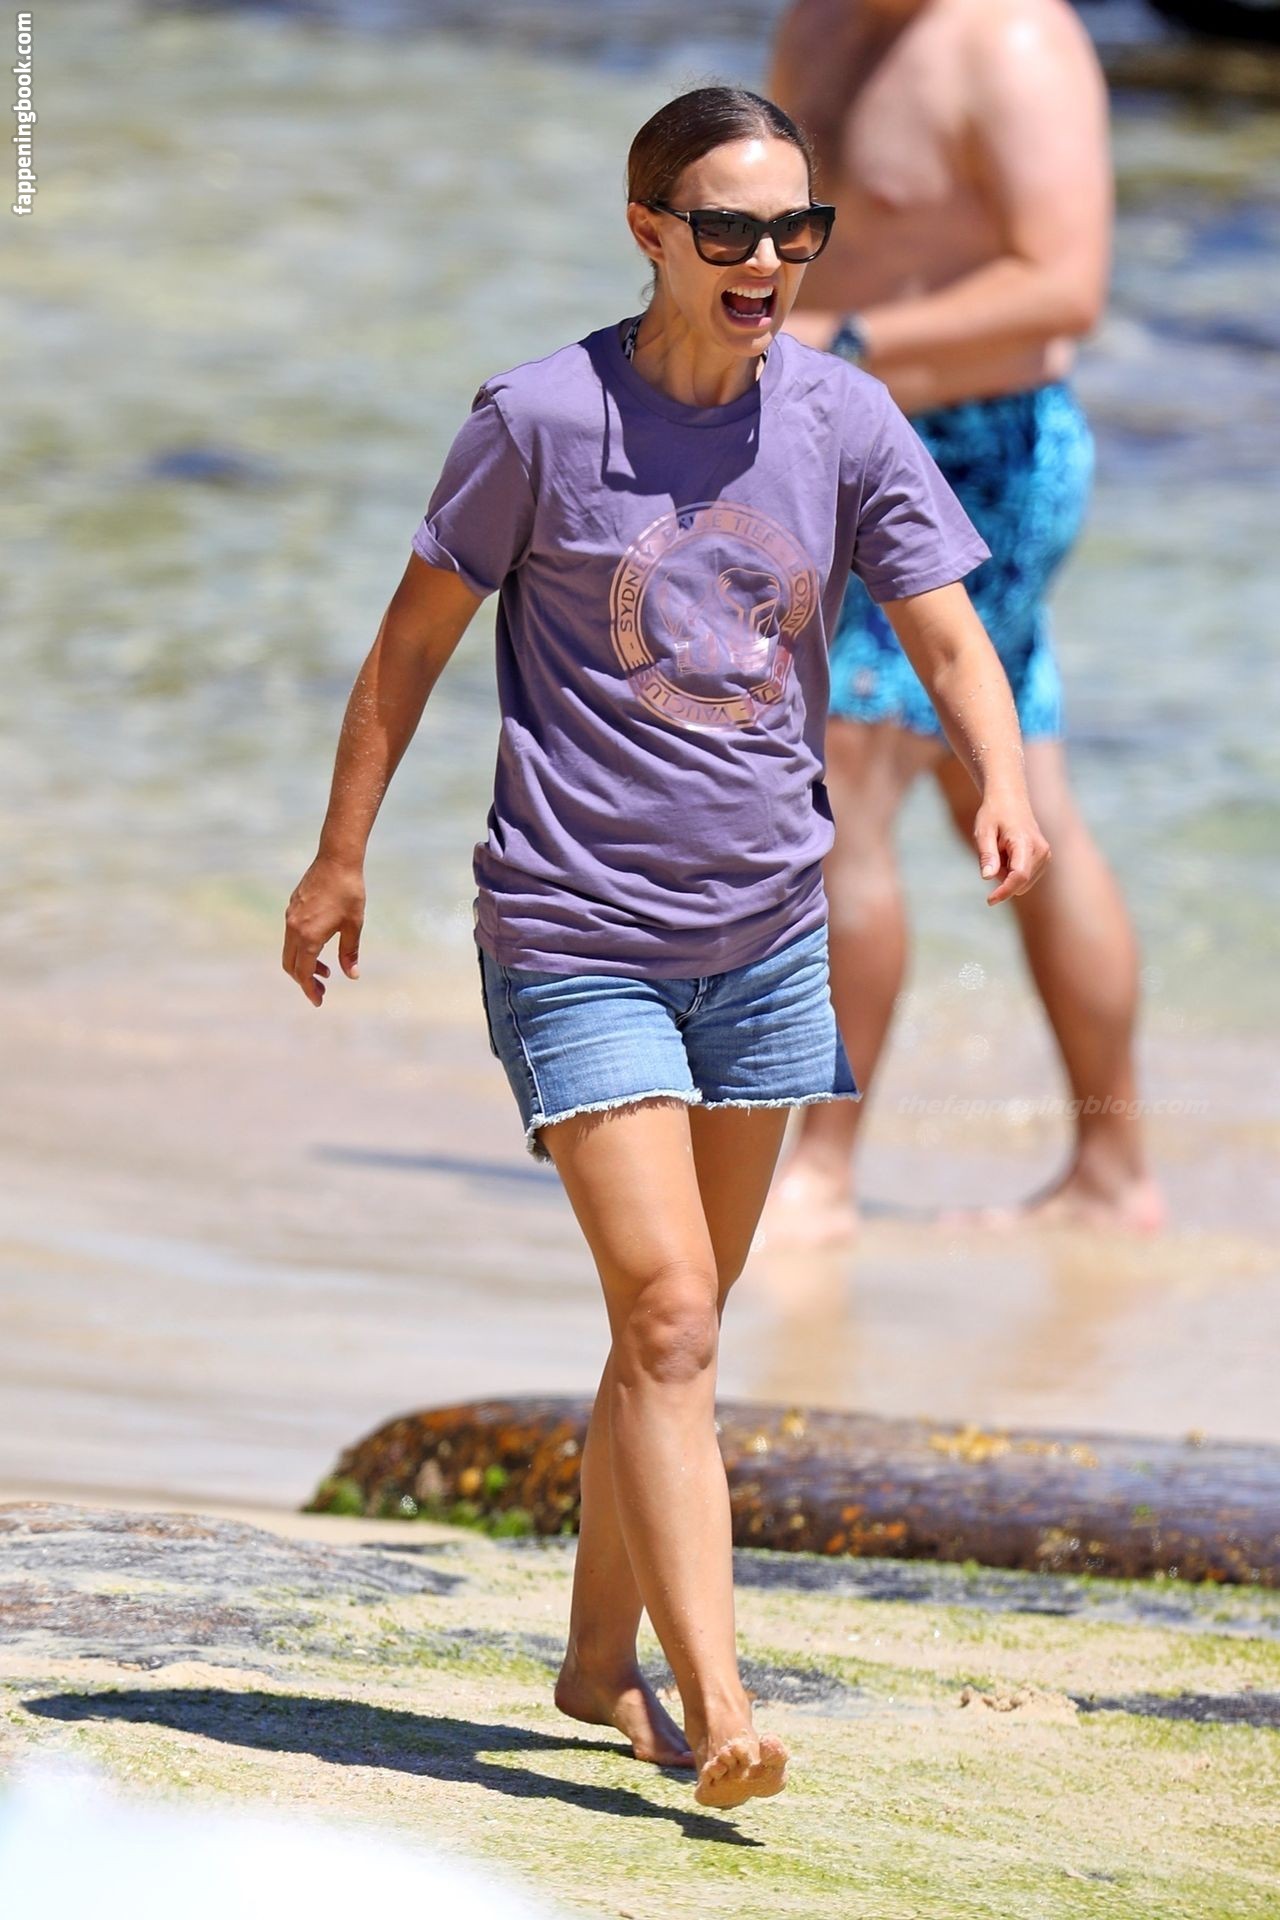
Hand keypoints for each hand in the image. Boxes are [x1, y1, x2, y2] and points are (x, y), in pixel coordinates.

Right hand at [282, 855, 365, 1005]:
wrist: (337, 860)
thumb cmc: (349, 892)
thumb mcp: (354, 926)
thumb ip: (350, 953)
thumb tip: (351, 975)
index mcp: (309, 936)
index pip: (303, 972)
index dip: (310, 990)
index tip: (319, 1001)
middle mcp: (294, 928)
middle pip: (290, 965)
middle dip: (304, 981)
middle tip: (322, 991)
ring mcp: (290, 917)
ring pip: (290, 950)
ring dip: (304, 964)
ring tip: (327, 971)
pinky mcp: (292, 907)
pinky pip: (291, 936)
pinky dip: (302, 948)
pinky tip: (320, 946)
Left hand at [973, 795, 1050, 905]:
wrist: (1010, 800)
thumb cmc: (994, 815)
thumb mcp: (983, 832)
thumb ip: (986, 855)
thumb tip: (988, 877)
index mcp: (1025, 842)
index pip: (1019, 876)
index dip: (1005, 891)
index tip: (990, 901)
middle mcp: (1041, 850)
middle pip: (1020, 882)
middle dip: (1002, 878)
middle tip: (992, 852)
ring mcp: (1045, 855)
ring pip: (1023, 882)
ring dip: (1007, 874)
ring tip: (1001, 849)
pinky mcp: (1045, 859)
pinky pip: (1025, 877)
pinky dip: (1013, 871)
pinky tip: (1008, 852)